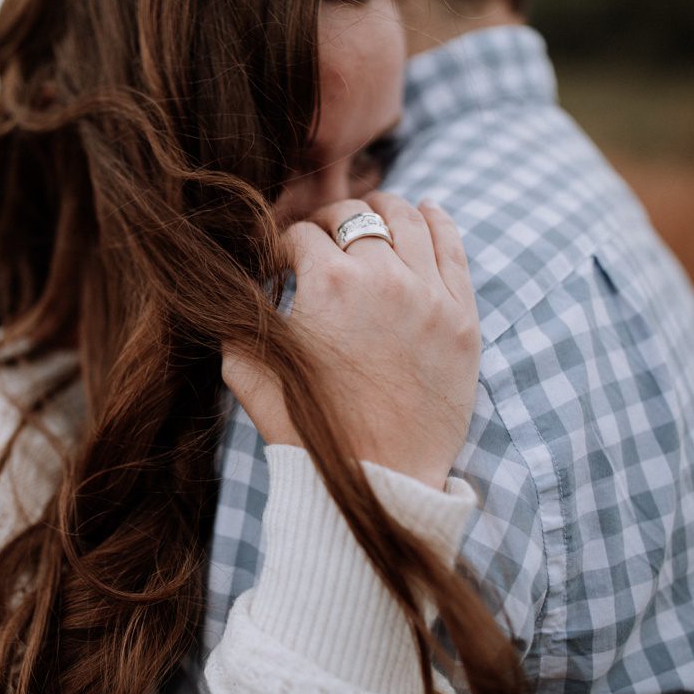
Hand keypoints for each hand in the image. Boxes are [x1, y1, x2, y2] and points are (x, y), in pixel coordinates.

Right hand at [223, 192, 479, 489]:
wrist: (381, 481)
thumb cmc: (311, 432)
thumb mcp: (250, 375)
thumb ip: (236, 326)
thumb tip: (231, 294)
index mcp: (326, 285)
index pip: (299, 236)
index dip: (282, 247)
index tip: (281, 264)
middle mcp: (381, 277)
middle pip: (351, 216)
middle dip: (327, 225)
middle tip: (320, 245)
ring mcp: (429, 294)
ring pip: (406, 217)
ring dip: (380, 211)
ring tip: (369, 221)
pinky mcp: (463, 315)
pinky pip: (452, 245)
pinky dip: (436, 220)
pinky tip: (424, 213)